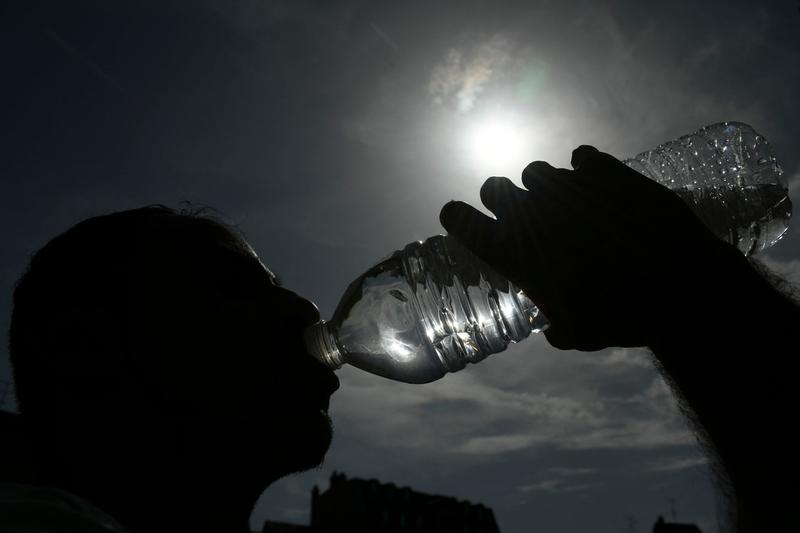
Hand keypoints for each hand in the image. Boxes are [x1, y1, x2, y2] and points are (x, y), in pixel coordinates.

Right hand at [440, 145, 732, 350]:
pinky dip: (585, 169)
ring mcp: (567, 185)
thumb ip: (558, 329)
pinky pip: (582, 158)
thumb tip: (553, 331)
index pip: (462, 221)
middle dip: (500, 197)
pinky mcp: (604, 170)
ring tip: (566, 202)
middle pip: (494, 187)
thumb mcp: (581, 335)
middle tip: (519, 211)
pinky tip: (598, 184)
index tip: (458, 216)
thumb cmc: (619, 316)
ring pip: (536, 170)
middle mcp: (531, 212)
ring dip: (543, 185)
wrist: (678, 284)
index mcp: (515, 252)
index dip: (457, 217)